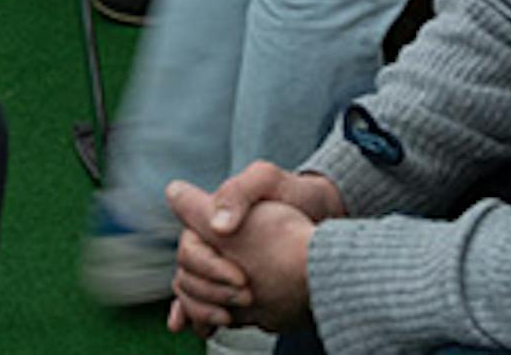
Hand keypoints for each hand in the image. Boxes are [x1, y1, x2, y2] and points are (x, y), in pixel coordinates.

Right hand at [162, 162, 338, 336]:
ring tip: (229, 318)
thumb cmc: (295, 196)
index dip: (207, 264)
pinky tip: (206, 330)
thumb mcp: (267, 180)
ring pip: (191, 295)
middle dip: (210, 290)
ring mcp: (220, 270)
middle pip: (187, 276)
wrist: (323, 225)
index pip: (188, 248)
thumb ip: (238, 193)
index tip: (241, 276)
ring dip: (203, 310)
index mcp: (210, 219)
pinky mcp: (231, 291)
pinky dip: (198, 320)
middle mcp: (211, 246)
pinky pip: (202, 309)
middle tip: (246, 295)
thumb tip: (218, 227)